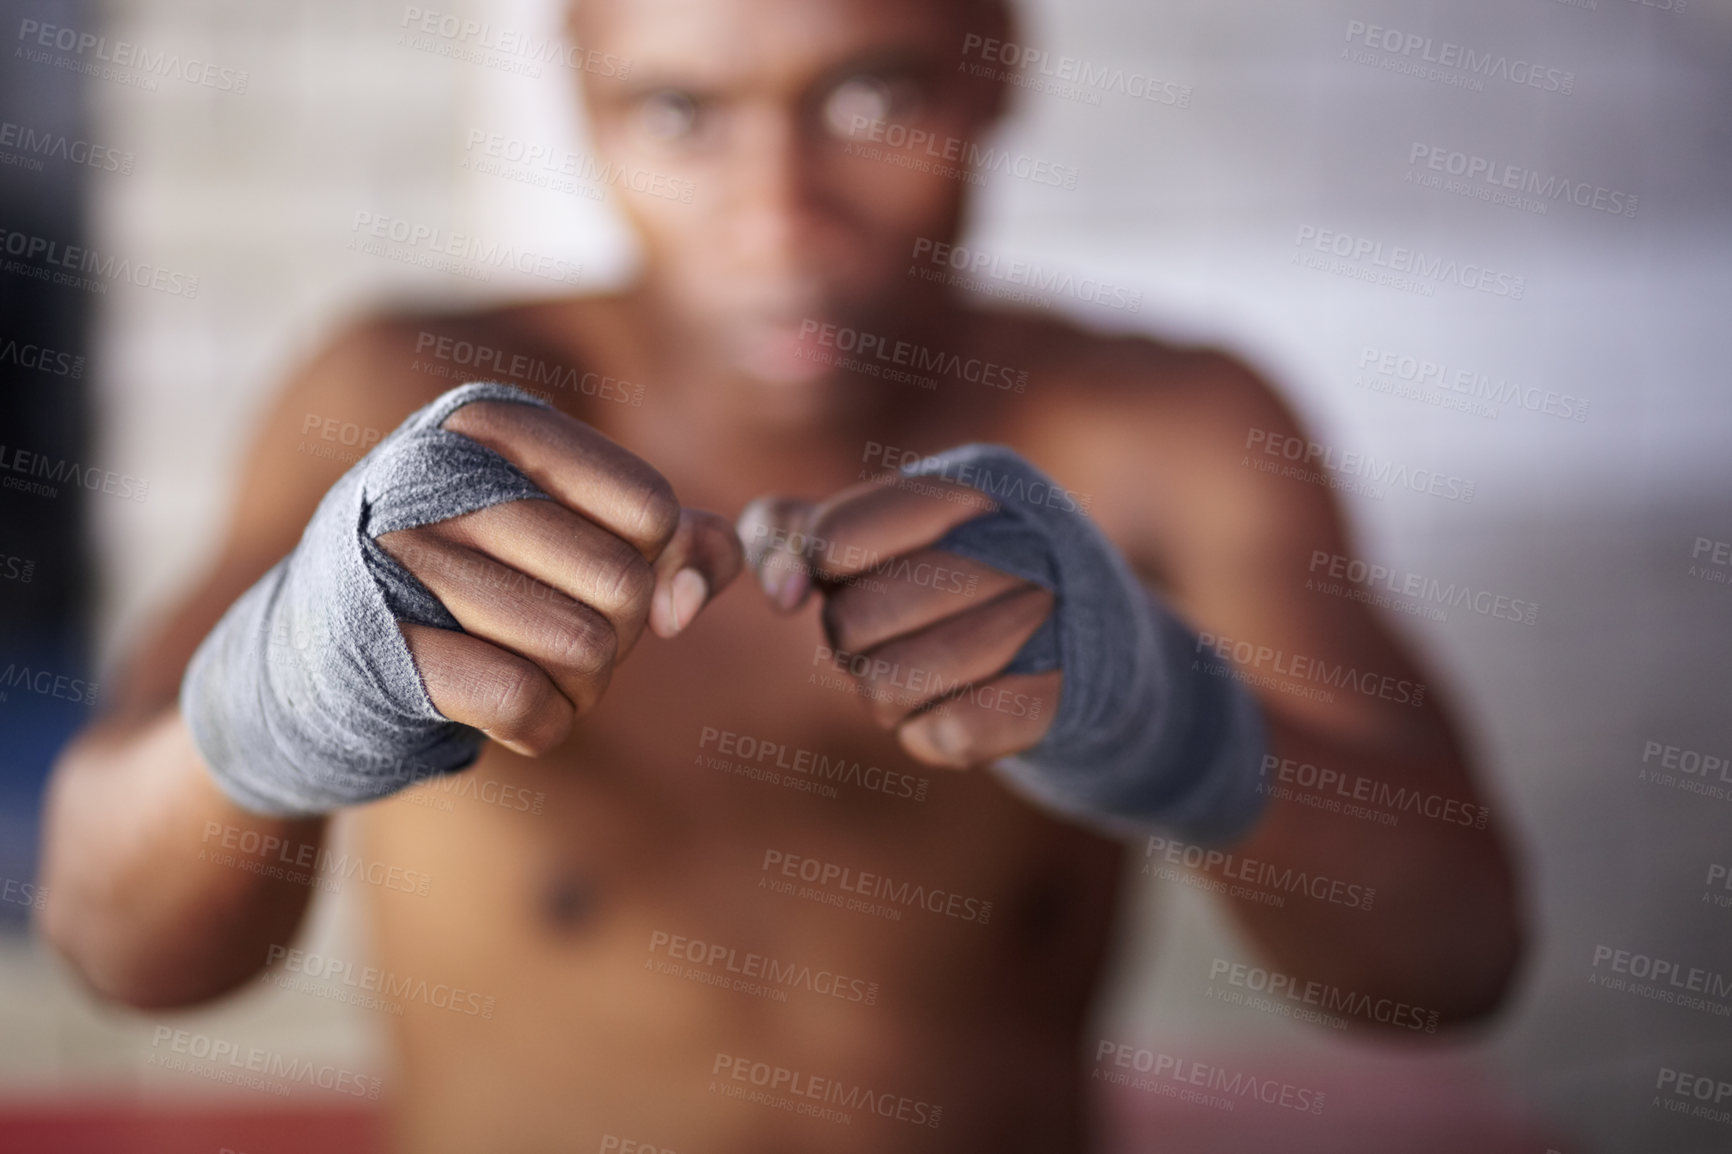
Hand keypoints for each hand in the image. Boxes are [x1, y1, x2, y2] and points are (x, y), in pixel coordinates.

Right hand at [378, 399, 742, 756]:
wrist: (314, 658)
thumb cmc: (477, 584)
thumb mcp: (574, 534)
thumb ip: (674, 542)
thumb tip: (688, 601)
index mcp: (492, 422)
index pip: (650, 508)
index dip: (648, 566)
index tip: (590, 576)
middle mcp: (437, 471)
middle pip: (625, 585)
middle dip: (617, 639)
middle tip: (559, 637)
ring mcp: (397, 555)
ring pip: (584, 647)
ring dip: (581, 689)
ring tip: (529, 670)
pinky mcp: (378, 644)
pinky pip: (525, 700)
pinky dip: (542, 725)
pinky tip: (507, 713)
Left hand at [738, 475, 1058, 769]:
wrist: (1093, 647)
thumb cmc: (953, 577)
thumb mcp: (873, 534)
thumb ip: (796, 533)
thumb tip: (780, 594)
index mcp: (970, 484)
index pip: (832, 540)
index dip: (821, 569)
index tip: (845, 573)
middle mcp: (1017, 540)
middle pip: (848, 623)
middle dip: (857, 642)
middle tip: (902, 631)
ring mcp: (1048, 618)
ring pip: (885, 688)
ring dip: (892, 695)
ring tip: (933, 670)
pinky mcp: (1059, 699)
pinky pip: (946, 736)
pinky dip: (935, 732)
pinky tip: (966, 704)